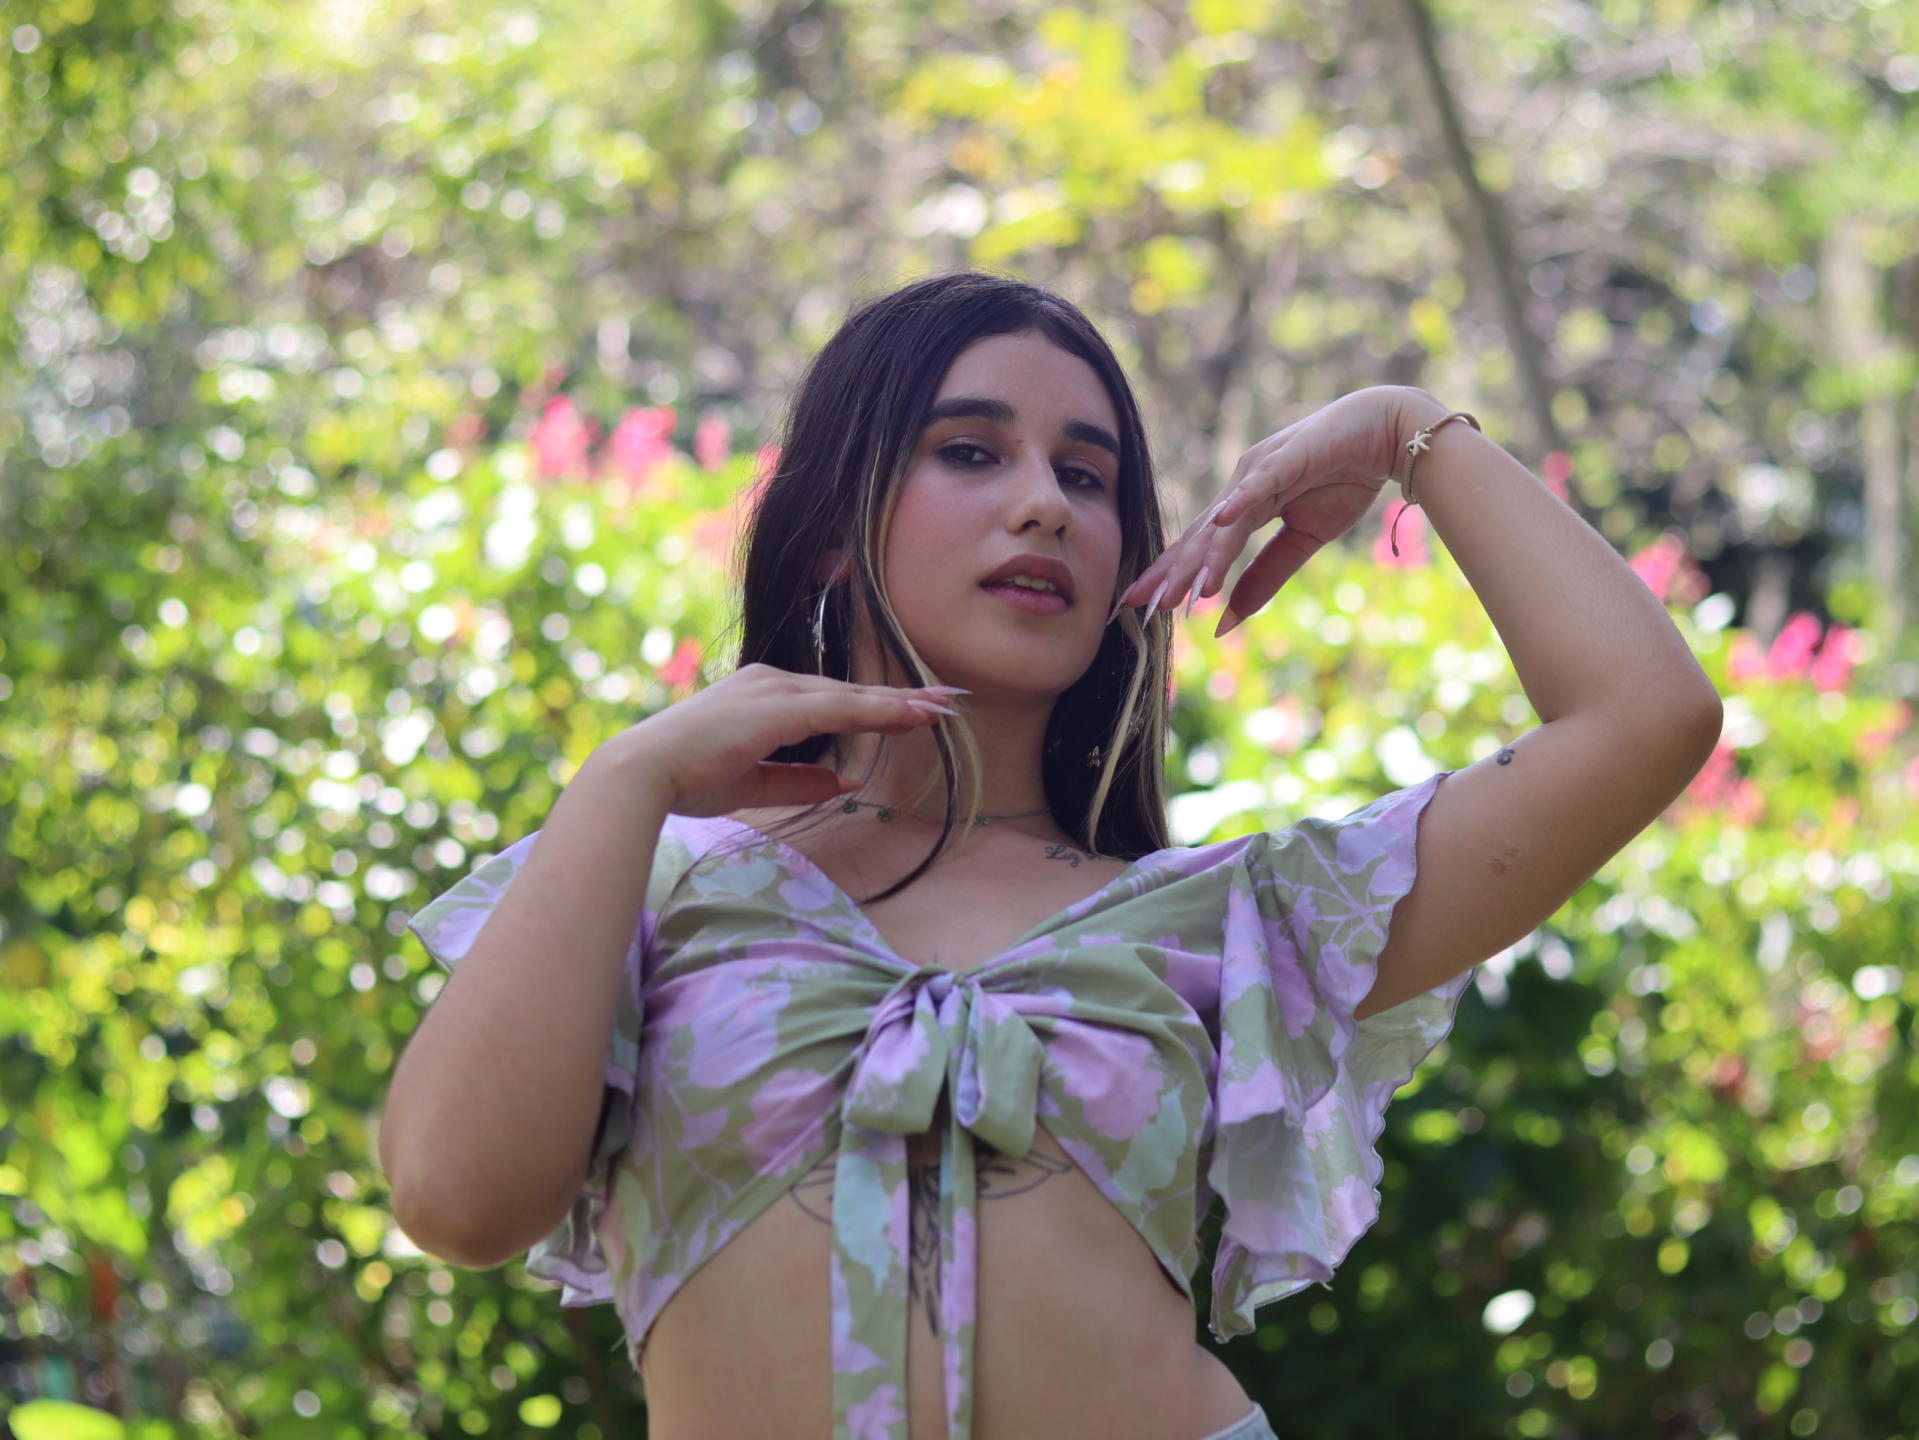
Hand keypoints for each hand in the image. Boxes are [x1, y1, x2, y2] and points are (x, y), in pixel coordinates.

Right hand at [601, 664, 963, 816]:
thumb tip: (849, 782)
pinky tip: (913, 715)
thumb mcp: (754, 783)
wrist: (644, 773)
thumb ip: (800, 779)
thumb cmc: (686, 779)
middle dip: (901, 698)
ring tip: (945, 706)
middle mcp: (771, 683)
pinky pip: (842, 708)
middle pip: (850, 691)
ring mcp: (774, 690)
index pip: (832, 701)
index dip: (877, 706)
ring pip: (852, 696)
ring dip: (901, 702)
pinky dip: (880, 710)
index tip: (917, 710)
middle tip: (948, 699)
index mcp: (762, 697)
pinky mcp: (778, 706)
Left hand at [1112, 385, 1423, 636]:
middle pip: (1198, 536)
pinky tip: (1222, 521)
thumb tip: (1227, 620)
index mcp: (1242, 504)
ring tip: (1183, 592)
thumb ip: (1266, 576)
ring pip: (1225, 521)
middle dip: (1167, 572)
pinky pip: (1261, 484)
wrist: (1386, 436)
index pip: (1197, 547)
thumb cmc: (1344, 479)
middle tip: (1133, 603)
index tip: (1136, 605)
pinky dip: (1241, 502)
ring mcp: (1261, 470)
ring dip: (1205, 557)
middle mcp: (1241, 486)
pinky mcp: (1289, 458)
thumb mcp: (1303, 540)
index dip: (1168, 575)